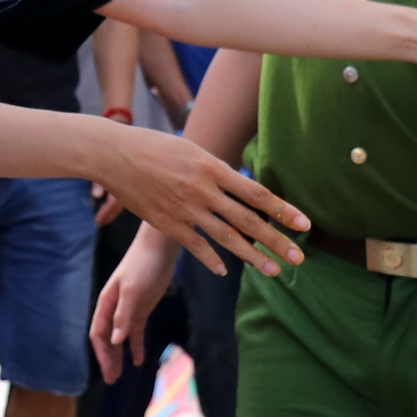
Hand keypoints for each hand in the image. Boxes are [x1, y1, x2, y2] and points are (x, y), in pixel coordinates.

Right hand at [85, 118, 307, 275]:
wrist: (112, 154)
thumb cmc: (151, 146)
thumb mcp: (189, 150)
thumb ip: (215, 170)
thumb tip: (240, 188)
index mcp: (211, 167)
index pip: (256, 193)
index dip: (282, 210)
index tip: (304, 224)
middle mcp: (202, 190)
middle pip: (248, 220)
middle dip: (276, 240)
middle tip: (299, 257)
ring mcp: (184, 208)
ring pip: (227, 237)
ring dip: (253, 256)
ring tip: (273, 270)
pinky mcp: (166, 222)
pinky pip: (195, 245)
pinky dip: (212, 259)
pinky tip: (224, 269)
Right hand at [92, 222, 185, 381]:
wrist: (159, 249)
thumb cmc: (143, 266)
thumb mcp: (133, 292)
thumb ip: (123, 315)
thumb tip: (116, 341)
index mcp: (106, 303)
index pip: (99, 333)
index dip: (101, 354)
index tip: (108, 373)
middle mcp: (113, 308)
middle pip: (107, 338)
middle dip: (108, 359)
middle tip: (112, 381)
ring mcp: (128, 308)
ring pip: (120, 337)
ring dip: (119, 356)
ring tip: (121, 375)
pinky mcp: (142, 308)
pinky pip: (135, 331)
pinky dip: (135, 345)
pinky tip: (138, 360)